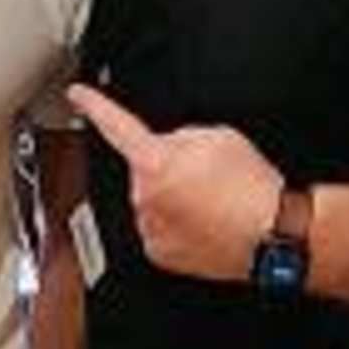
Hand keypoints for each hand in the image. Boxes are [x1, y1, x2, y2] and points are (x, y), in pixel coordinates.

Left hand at [68, 83, 288, 284]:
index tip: (78, 95)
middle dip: (167, 169)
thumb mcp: (219, 136)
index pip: (115, 124)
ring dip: (172, 199)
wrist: (270, 234)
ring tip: (211, 204)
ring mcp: (150, 227)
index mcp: (154, 160)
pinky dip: (176, 226)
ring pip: (151, 202)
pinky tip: (205, 224)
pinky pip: (159, 230)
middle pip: (144, 170)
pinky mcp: (160, 253)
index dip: (94, 105)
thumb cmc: (251, 187)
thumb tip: (170, 147)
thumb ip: (181, 136)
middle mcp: (144, 195)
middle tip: (205, 177)